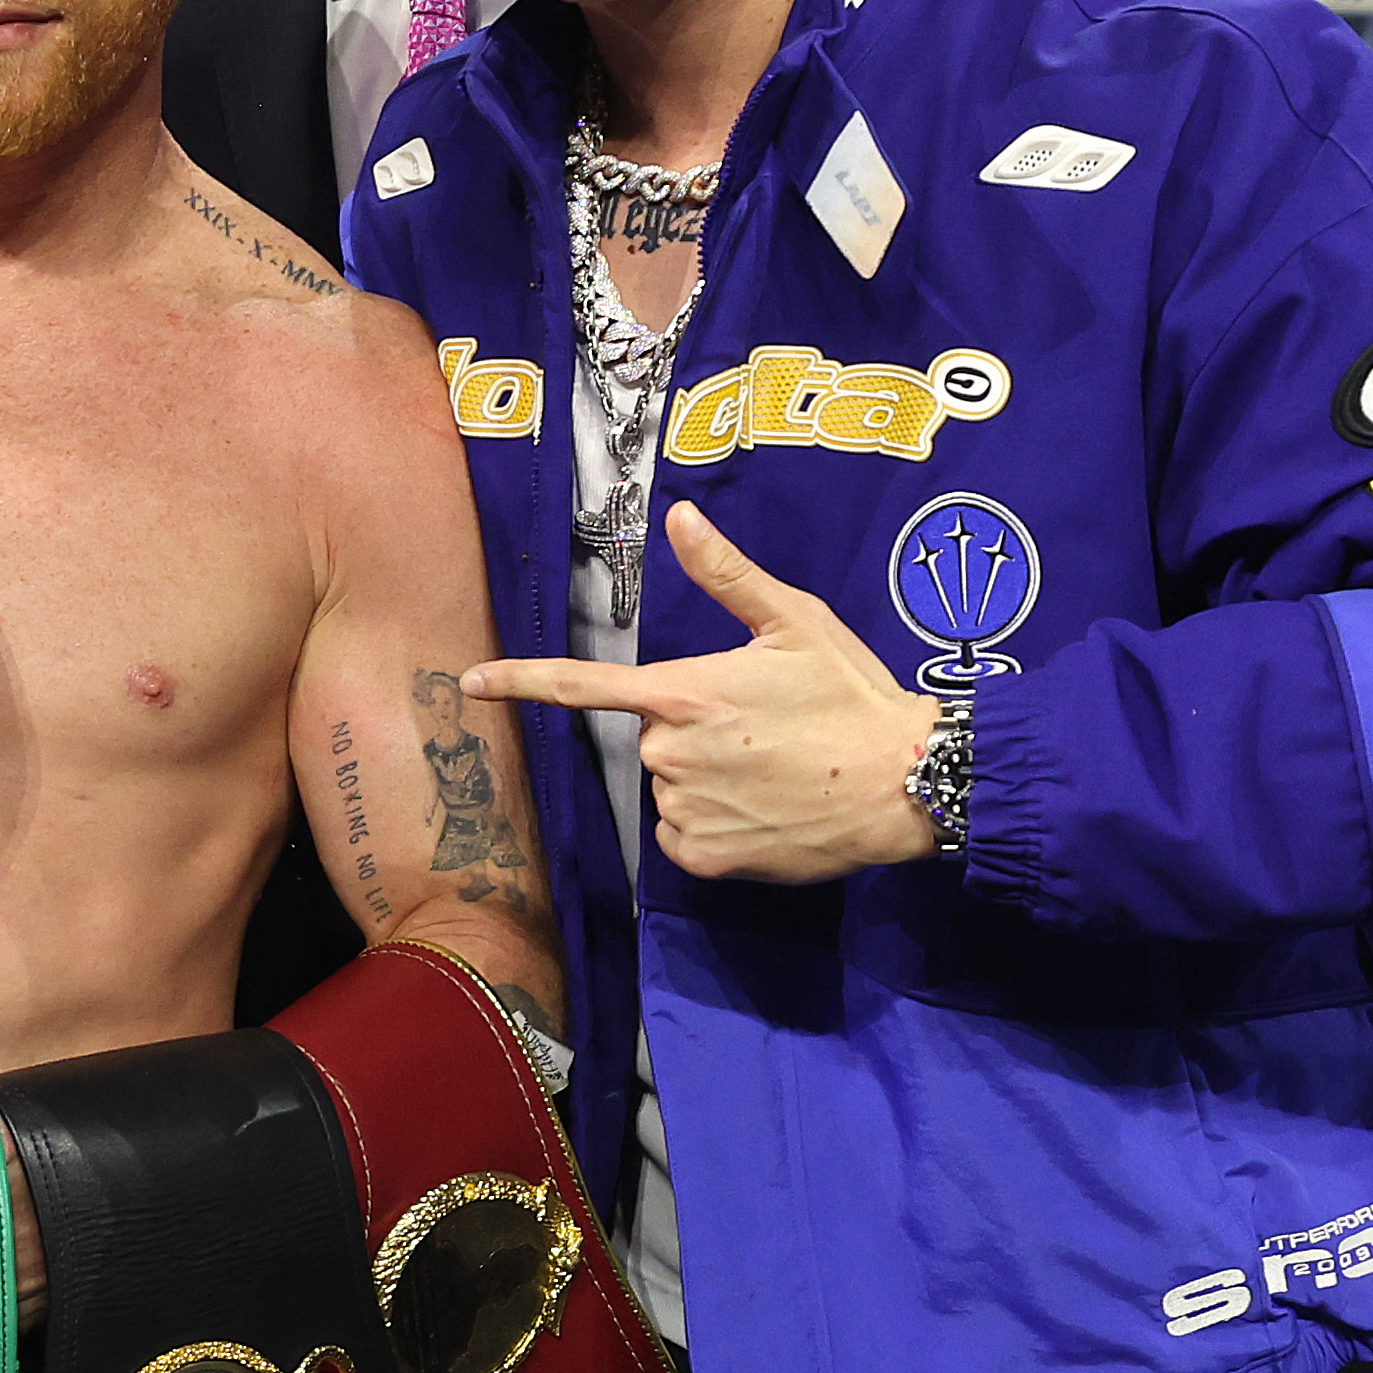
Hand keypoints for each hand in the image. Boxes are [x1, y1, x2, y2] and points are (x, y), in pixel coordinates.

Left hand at [469, 505, 936, 882]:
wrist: (904, 783)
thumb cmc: (850, 695)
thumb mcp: (794, 622)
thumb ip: (727, 574)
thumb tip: (678, 515)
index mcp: (681, 692)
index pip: (580, 685)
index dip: (519, 681)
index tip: (468, 682)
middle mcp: (669, 753)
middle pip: (654, 740)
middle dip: (694, 733)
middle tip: (762, 732)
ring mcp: (683, 809)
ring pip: (670, 789)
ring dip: (705, 782)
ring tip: (773, 772)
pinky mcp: (702, 858)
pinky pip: (684, 836)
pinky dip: (714, 827)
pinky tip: (765, 812)